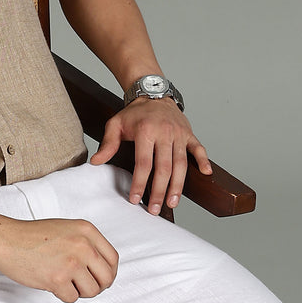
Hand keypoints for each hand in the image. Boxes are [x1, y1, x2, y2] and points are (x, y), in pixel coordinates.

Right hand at [0, 216, 118, 301]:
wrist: (6, 239)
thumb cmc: (33, 236)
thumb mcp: (67, 229)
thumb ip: (87, 244)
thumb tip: (104, 269)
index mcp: (87, 231)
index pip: (113, 259)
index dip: (108, 273)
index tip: (101, 279)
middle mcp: (82, 245)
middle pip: (107, 278)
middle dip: (97, 286)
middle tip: (84, 286)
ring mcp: (71, 262)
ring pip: (91, 291)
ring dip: (79, 292)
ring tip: (65, 282)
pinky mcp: (57, 278)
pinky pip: (72, 298)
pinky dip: (63, 295)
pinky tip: (52, 283)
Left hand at [90, 99, 212, 212]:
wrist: (153, 93)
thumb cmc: (134, 114)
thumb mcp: (115, 124)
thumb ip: (107, 144)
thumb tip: (95, 162)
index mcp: (146, 131)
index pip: (143, 163)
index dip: (139, 183)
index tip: (135, 199)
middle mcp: (164, 133)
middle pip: (164, 168)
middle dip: (159, 191)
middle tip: (154, 209)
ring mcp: (179, 134)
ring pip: (181, 164)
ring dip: (177, 186)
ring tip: (172, 203)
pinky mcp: (189, 134)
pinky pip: (199, 148)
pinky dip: (203, 160)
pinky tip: (206, 174)